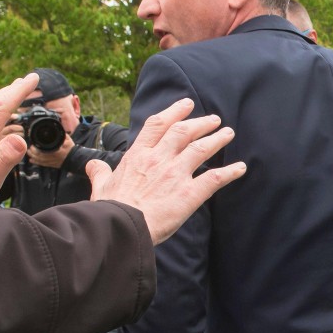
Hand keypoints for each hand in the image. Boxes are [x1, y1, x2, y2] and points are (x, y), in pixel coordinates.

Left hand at [27, 133, 73, 168]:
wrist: (75, 159)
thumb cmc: (71, 149)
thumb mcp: (67, 139)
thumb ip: (61, 133)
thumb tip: (56, 127)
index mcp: (55, 151)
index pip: (43, 150)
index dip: (36, 148)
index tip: (33, 144)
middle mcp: (52, 157)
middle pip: (39, 156)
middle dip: (33, 152)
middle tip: (30, 147)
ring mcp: (52, 162)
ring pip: (40, 161)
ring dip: (33, 157)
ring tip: (29, 153)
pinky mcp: (51, 165)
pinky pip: (42, 164)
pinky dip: (36, 162)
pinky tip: (32, 160)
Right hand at [86, 98, 244, 244]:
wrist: (121, 228)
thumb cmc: (109, 210)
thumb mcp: (101, 187)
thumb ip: (99, 173)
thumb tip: (91, 165)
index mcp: (138, 156)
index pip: (158, 125)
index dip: (174, 111)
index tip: (186, 103)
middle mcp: (159, 159)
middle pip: (184, 132)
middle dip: (200, 123)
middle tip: (213, 119)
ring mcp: (175, 174)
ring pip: (202, 149)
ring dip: (217, 139)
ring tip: (227, 133)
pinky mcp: (189, 194)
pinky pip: (215, 178)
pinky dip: (230, 172)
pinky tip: (240, 168)